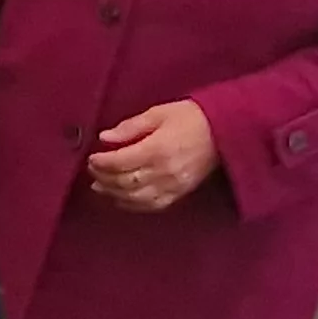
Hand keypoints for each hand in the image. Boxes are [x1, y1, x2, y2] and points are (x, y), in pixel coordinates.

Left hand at [86, 99, 219, 212]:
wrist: (225, 132)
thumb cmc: (191, 117)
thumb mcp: (159, 113)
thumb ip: (130, 126)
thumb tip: (104, 137)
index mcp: (157, 148)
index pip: (120, 162)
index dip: (101, 162)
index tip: (92, 158)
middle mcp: (164, 171)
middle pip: (124, 182)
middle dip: (104, 178)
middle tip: (93, 171)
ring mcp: (173, 186)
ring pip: (135, 197)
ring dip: (113, 194)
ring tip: (100, 186)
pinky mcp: (180, 194)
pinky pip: (151, 205)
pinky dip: (132, 205)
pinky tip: (120, 199)